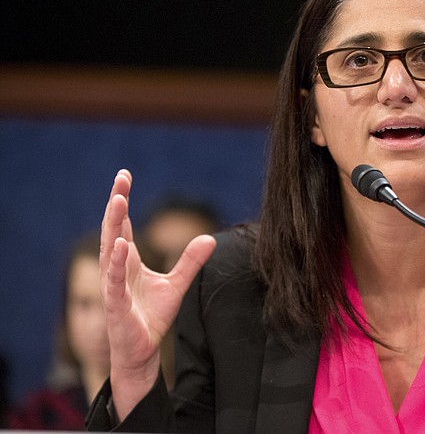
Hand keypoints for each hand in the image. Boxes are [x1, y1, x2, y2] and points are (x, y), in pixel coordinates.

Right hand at [99, 170, 215, 419]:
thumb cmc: (151, 318)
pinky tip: (121, 245)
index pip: (123, 225)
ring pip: (110, 250)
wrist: (142, 352)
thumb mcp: (177, 285)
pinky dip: (117, 263)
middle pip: (114, 230)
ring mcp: (113, 286)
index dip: (123, 201)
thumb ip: (191, 261)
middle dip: (116, 204)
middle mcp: (118, 269)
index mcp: (129, 262)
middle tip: (121, 179)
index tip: (124, 177)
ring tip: (118, 201)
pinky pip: (114, 281)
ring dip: (113, 225)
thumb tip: (210, 238)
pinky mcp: (116, 305)